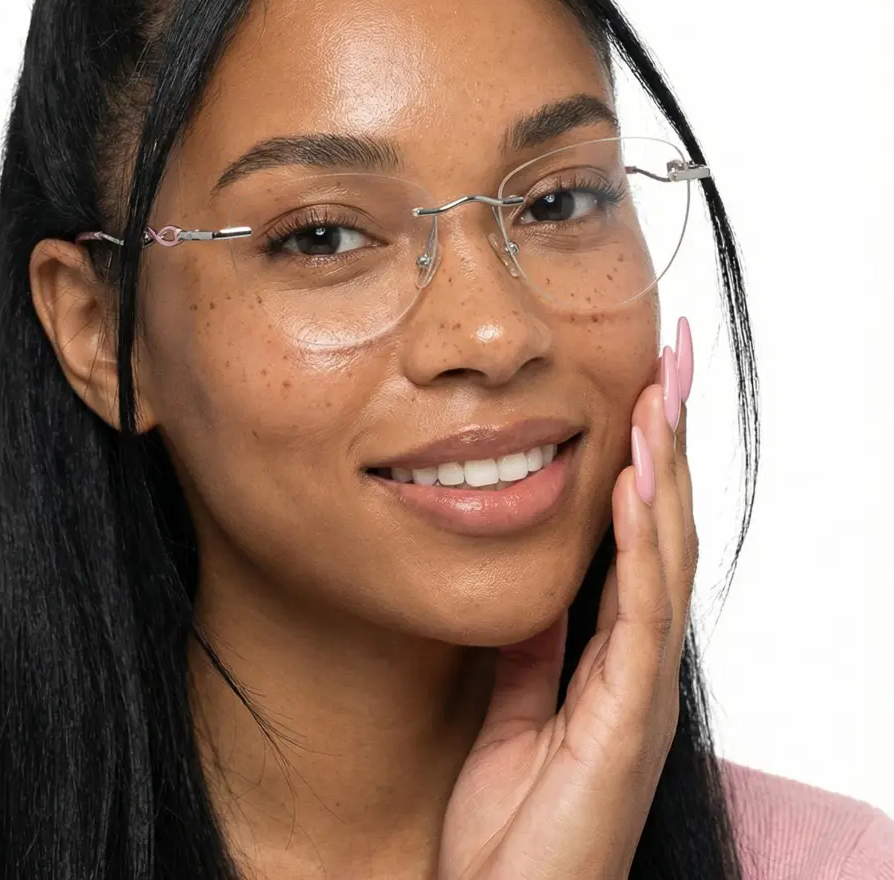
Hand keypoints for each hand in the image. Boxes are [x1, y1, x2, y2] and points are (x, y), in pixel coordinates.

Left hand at [438, 319, 696, 879]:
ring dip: (662, 473)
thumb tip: (532, 580)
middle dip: (669, 444)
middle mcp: (637, 665)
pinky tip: (632, 486)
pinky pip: (636, 618)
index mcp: (611, 657)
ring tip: (659, 397)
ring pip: (661, 560)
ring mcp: (638, 693)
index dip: (645, 462)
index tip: (642, 389)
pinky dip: (638, 546)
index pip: (636, 539)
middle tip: (674, 360)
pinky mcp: (624, 725)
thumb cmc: (511, 825)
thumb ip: (531, 645)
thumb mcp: (512, 708)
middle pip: (661, 531)